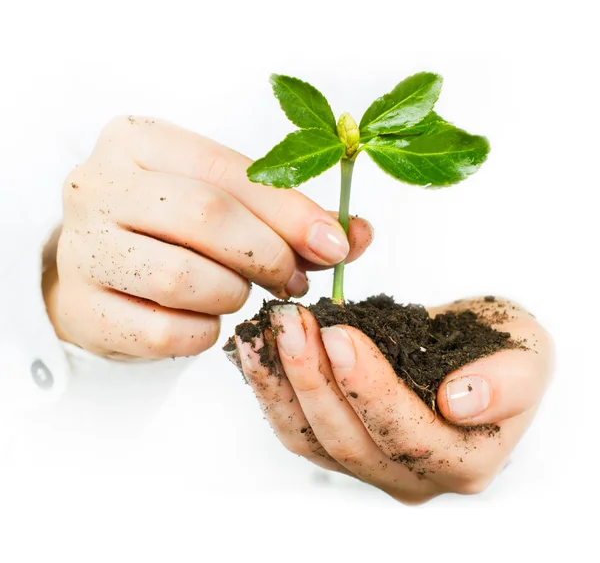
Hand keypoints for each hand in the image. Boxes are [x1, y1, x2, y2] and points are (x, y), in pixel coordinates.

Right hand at [46, 116, 372, 359]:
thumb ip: (287, 215)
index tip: (335, 244)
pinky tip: (204, 319)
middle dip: (267, 255)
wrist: (102, 268)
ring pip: (181, 278)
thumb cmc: (172, 227)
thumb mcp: (223, 202)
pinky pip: (164, 334)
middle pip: (204, 217)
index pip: (227, 169)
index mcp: (139, 142)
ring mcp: (82, 249)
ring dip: (232, 294)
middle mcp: (98, 186)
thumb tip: (356, 234)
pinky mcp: (82, 309)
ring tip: (238, 292)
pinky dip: (202, 333)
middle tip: (293, 278)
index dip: (290, 211)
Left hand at [233, 298, 552, 503]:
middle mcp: (412, 478)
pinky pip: (295, 426)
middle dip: (313, 378)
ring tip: (267, 331)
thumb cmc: (500, 354)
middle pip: (349, 441)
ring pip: (311, 439)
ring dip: (283, 383)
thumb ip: (509, 383)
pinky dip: (271, 389)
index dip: (369, 389)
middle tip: (291, 322)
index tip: (339, 335)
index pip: (408, 437)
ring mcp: (369, 465)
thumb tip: (461, 401)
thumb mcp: (525, 355)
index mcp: (463, 461)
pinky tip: (256, 349)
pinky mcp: (338, 445)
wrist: (469, 354)